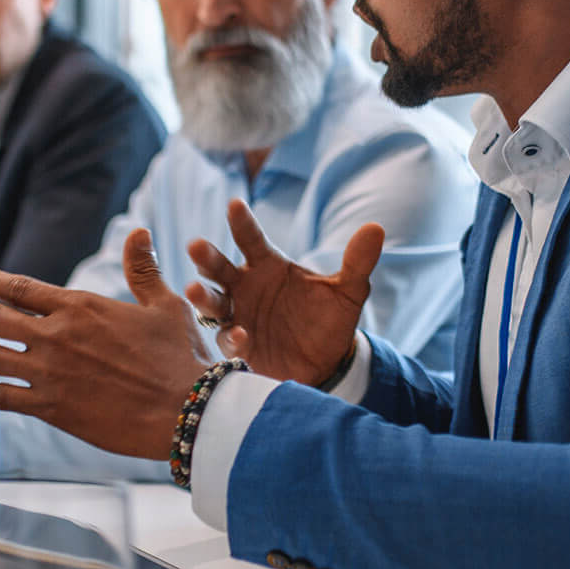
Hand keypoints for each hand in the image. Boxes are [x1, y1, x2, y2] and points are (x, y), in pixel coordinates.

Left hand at [0, 229, 212, 458]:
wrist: (184, 409)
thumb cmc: (179, 357)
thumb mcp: (164, 305)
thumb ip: (142, 270)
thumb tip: (139, 231)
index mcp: (80, 307)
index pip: (23, 289)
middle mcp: (57, 335)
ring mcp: (50, 372)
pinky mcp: (52, 407)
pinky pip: (4, 399)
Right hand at [187, 198, 382, 386]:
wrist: (329, 363)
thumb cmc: (329, 320)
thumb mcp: (348, 292)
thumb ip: (357, 262)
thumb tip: (376, 228)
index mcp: (268, 266)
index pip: (251, 239)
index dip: (242, 223)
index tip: (235, 204)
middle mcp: (246, 288)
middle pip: (219, 269)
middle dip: (206, 258)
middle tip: (196, 246)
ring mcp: (239, 317)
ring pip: (212, 304)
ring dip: (202, 297)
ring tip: (193, 290)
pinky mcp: (240, 347)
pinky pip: (229, 340)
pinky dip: (232, 338)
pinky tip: (241, 335)